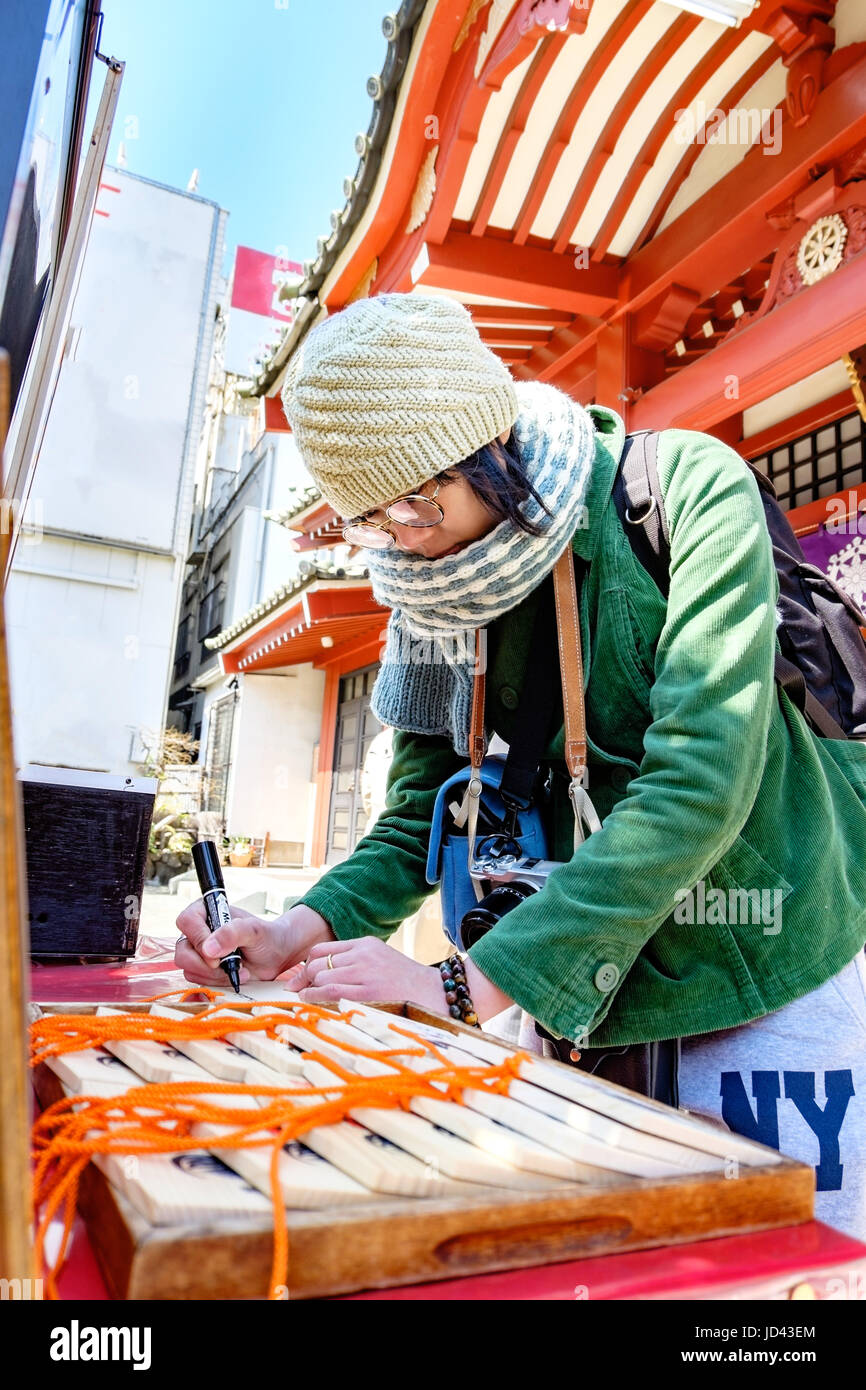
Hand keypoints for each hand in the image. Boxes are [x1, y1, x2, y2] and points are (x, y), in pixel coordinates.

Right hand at [174, 901, 334, 986]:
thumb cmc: (266, 936)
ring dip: (214, 976)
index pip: (187, 922)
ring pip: (189, 969)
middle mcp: (197, 931)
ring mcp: (198, 952)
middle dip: (207, 966)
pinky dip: (216, 984)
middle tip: (230, 967)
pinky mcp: (202, 970)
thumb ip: (232, 934)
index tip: (218, 956)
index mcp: (205, 911)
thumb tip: (208, 949)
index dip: (199, 940)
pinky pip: (198, 982)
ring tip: (239, 971)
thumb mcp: (254, 931)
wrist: (276, 955)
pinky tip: (234, 978)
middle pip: (183, 952)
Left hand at [285, 937, 446, 1013]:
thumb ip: (356, 962)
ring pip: (321, 976)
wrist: (433, 993)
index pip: (323, 950)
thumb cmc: (405, 982)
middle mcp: (363, 955)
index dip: (307, 964)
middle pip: (318, 963)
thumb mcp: (380, 960)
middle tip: (295, 989)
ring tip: (303, 997)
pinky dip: (313, 996)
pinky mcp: (366, 992)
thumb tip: (323, 975)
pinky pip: (329, 991)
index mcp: (366, 944)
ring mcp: (364, 972)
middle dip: (303, 978)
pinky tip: (308, 1001)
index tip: (300, 977)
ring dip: (308, 988)